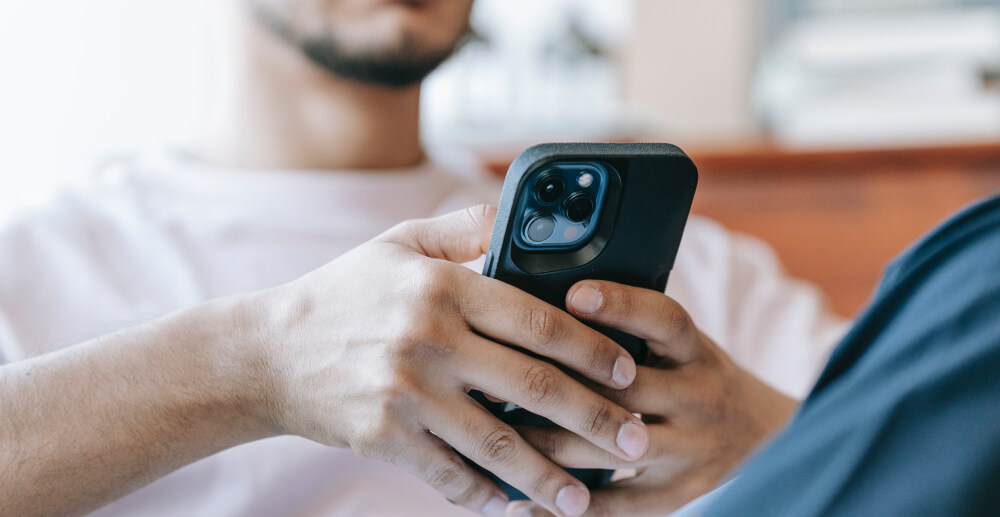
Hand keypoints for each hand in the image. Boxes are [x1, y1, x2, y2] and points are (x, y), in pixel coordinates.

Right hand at [241, 207, 648, 516]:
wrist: (267, 352)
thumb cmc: (344, 293)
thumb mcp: (400, 243)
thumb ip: (465, 227)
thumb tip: (521, 211)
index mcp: (444, 286)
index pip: (539, 320)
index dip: (593, 349)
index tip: (628, 371)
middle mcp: (429, 338)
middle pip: (534, 387)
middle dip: (596, 419)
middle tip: (638, 442)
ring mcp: (406, 393)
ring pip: (499, 444)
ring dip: (552, 476)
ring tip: (587, 498)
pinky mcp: (384, 437)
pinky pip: (450, 475)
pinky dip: (486, 496)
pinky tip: (515, 508)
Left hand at [510, 281, 797, 516]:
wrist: (765, 438)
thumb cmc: (697, 377)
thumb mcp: (682, 344)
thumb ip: (633, 328)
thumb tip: (553, 299)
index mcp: (697, 351)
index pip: (663, 320)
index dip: (621, 304)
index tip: (573, 293)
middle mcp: (698, 398)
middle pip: (621, 389)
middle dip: (552, 384)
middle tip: (490, 376)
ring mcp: (688, 451)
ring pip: (604, 448)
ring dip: (542, 443)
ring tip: (490, 433)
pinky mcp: (674, 496)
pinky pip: (612, 508)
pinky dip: (560, 511)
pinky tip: (517, 507)